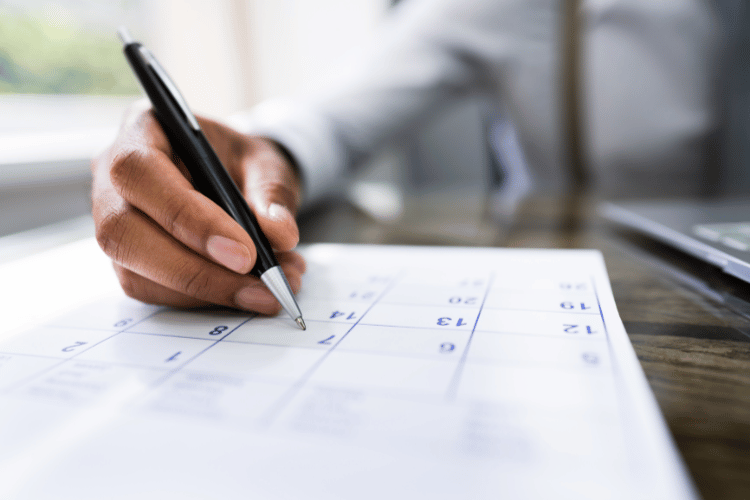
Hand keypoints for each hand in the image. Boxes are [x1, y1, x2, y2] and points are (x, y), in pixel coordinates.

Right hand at [91, 100, 304, 314]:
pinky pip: (152, 292)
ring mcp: (114, 222)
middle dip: (196, 269)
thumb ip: (273, 193)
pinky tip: (249, 292)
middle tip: (262, 285)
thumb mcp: (267, 163)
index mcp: (142, 130)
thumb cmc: (242, 162)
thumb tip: (279, 234)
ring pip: (135, 272)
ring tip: (270, 291)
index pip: (140, 173)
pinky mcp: (127, 261)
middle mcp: (112, 178)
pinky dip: (204, 300)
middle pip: (124, 231)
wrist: (235, 178)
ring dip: (207, 291)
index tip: (244, 253)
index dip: (188, 217)